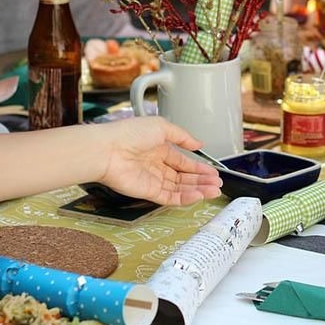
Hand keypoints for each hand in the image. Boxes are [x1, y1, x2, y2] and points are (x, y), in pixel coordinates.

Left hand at [97, 116, 221, 205]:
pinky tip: (198, 196)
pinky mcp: (148, 192)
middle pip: (184, 176)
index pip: (183, 161)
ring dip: (198, 190)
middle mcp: (156, 164)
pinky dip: (185, 198)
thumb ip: (182, 137)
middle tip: (217, 184)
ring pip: (180, 188)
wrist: (107, 150)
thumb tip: (198, 144)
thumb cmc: (129, 134)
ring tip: (214, 191)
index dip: (199, 167)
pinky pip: (170, 197)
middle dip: (202, 180)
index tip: (213, 172)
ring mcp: (152, 179)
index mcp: (159, 148)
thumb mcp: (161, 126)